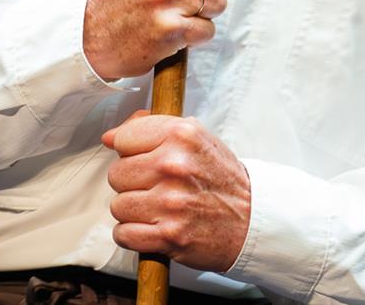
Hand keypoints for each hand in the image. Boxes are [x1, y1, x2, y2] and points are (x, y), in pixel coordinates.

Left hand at [102, 111, 250, 272]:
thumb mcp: (195, 137)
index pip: (122, 139)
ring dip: (133, 211)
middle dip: (131, 183)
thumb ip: (152, 127)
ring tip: (157, 208)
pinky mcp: (170, 236)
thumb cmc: (221, 178)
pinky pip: (124, 234)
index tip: (145, 160)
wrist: (254, 220)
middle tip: (155, 187)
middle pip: (116, 174)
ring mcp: (171, 202)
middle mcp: (174, 166)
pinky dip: (133, 235)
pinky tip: (152, 227)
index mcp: (181, 135)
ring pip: (118, 206)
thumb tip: (110, 137)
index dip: (130, 152)